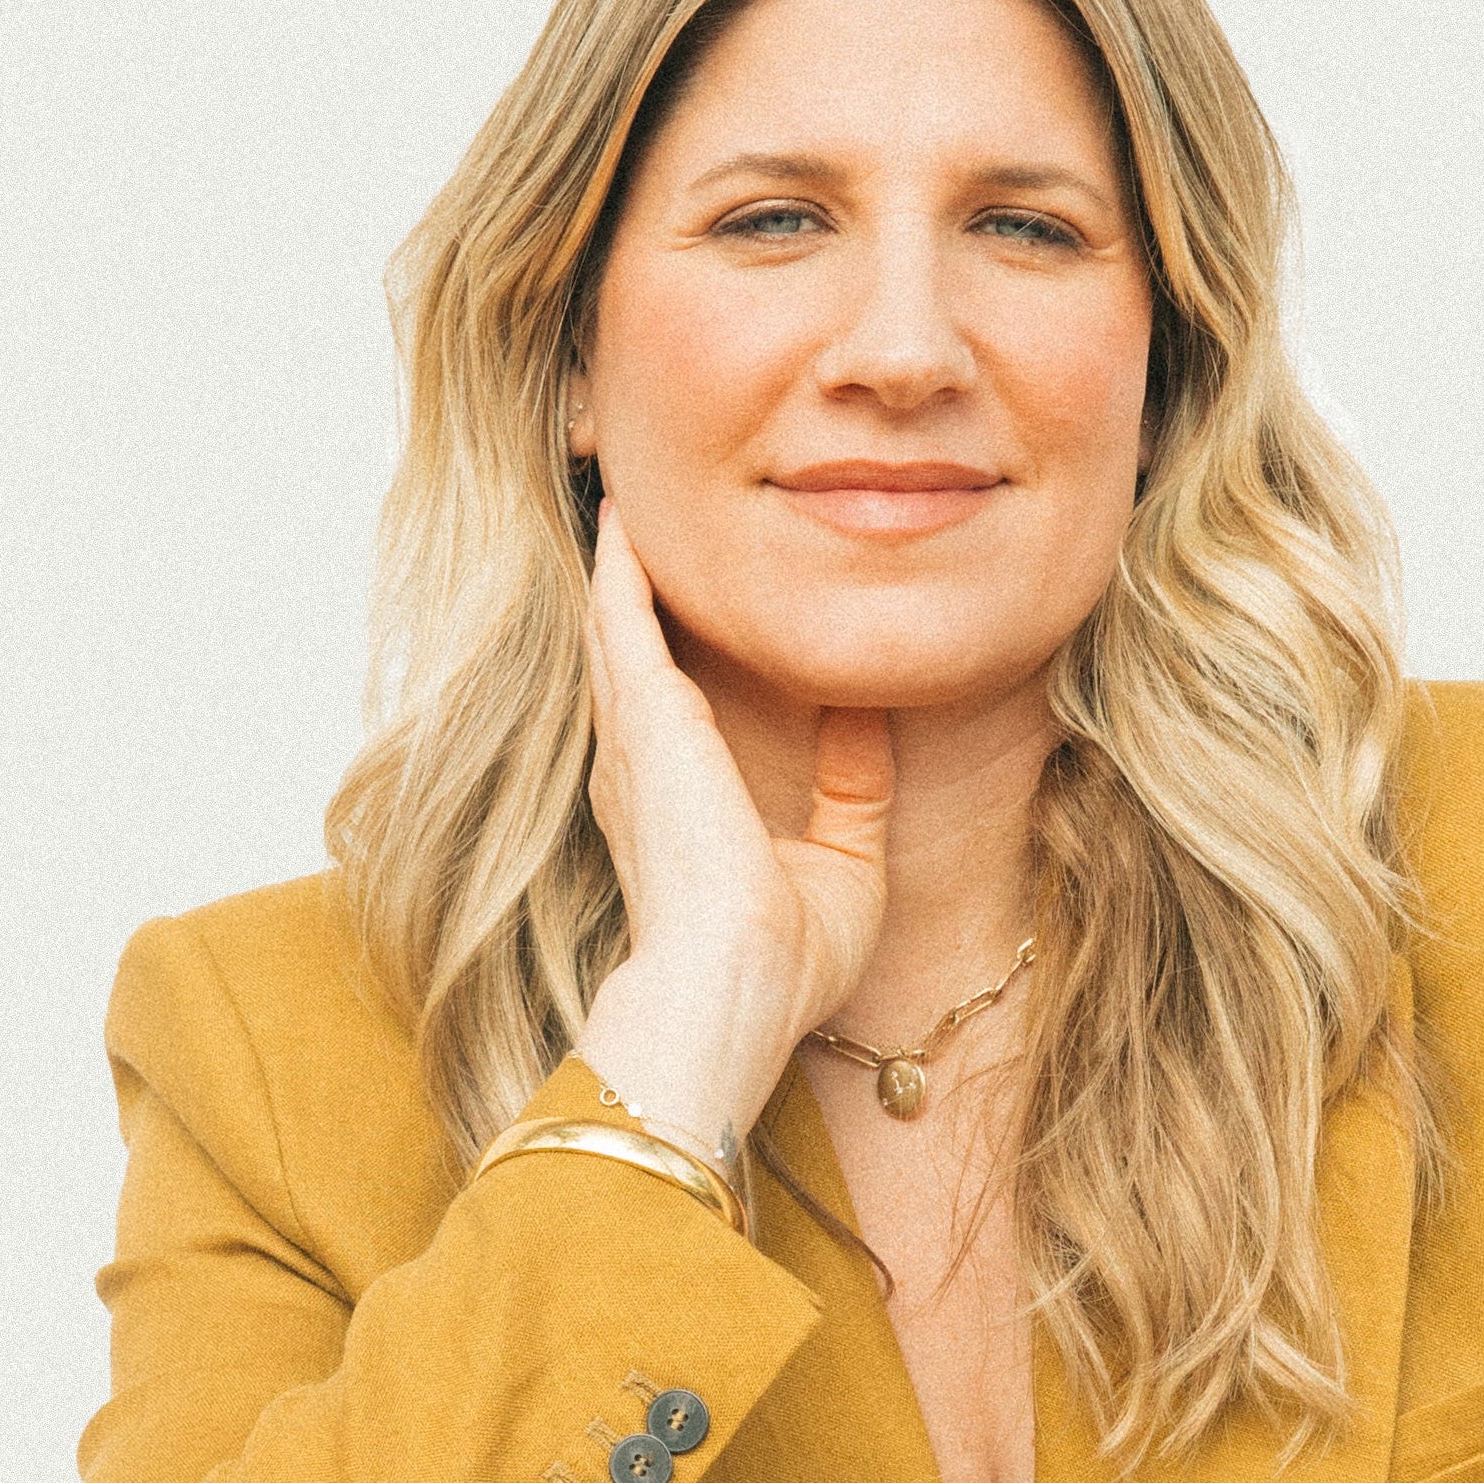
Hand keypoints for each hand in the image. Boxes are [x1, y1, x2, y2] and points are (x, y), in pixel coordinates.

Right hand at [568, 499, 891, 1162]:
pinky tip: (627, 507)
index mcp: (676, 811)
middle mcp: (638, 772)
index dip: (664, 658)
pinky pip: (623, 609)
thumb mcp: (845, 867)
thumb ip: (854, 791)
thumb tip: (870, 718)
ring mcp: (633, 741)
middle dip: (629, 590)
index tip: (680, 606)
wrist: (732, 988)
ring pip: (613, 624)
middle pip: (624, 656)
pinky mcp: (644, 712)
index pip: (664, 714)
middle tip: (638, 520)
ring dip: (620, 562)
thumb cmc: (782, 964)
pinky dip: (625, 559)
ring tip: (627, 494)